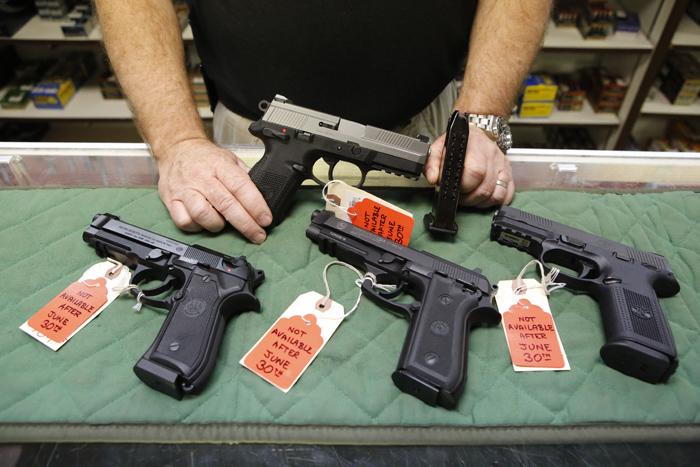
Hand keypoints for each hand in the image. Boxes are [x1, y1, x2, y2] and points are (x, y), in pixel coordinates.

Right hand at [156, 138, 271, 242]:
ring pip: (203, 215)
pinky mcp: (171, 200)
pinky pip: (184, 221)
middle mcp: (202, 177)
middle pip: (226, 205)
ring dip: (217, 225)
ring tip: (224, 223)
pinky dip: (196, 227)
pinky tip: (203, 222)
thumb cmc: (206, 157)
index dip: (256, 205)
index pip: (241, 187)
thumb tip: (264, 196)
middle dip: (246, 224)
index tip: (266, 219)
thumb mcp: (230, 159)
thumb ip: (245, 177)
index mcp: (220, 165)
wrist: (176, 148)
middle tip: (258, 235)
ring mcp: (185, 189)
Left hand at [424, 126, 514, 207]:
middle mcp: (491, 154)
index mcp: (474, 145)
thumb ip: (432, 162)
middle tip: (459, 197)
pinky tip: (484, 198)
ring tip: (470, 198)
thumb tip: (433, 178)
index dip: (463, 186)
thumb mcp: (440, 147)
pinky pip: (507, 194)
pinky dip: (495, 202)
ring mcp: (502, 164)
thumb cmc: (458, 143)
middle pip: (484, 187)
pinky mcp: (508, 173)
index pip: (475, 172)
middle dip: (469, 198)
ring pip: (496, 194)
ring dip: (480, 202)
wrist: (476, 134)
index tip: (454, 189)